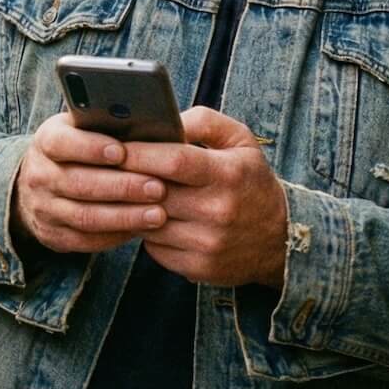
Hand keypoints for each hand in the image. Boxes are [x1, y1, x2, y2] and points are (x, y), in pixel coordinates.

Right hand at [10, 112, 167, 254]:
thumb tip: (146, 122)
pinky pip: (86, 240)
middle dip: (122, 187)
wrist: (41, 184)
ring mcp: (43, 208)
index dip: (91, 148)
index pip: (62, 143)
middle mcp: (39, 175)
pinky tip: (141, 228)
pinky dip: (116, 235)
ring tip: (157, 214)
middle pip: (80, 184)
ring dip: (125, 216)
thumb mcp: (81, 129)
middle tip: (158, 188)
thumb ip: (105, 125)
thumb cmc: (77, 150)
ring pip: (85, 216)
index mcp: (46, 141)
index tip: (122, 152)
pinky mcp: (53, 235)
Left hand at [124, 107, 286, 287]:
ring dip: (132, 207)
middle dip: (125, 179)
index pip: (173, 161)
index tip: (115, 146)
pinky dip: (146, 233)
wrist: (280, 239)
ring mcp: (208, 244)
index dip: (139, 153)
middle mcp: (218, 211)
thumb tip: (164, 121)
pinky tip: (150, 219)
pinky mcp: (198, 268)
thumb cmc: (250, 180)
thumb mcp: (239, 140)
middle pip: (154, 193)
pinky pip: (154, 248)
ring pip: (147, 222)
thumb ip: (203, 122)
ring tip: (129, 192)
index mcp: (227, 174)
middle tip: (108, 168)